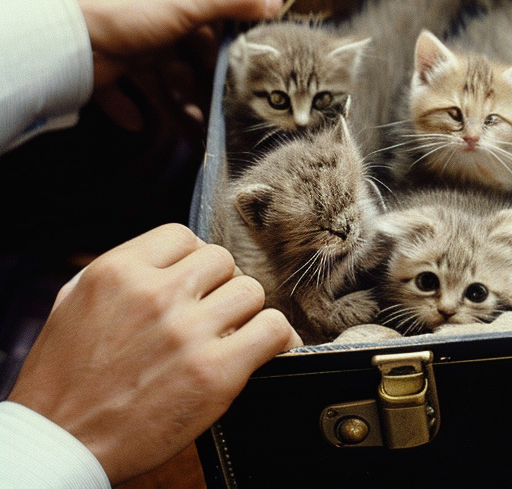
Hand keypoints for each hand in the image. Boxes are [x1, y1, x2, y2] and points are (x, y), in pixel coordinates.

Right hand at [8, 224, 300, 483]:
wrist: (62, 445)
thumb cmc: (63, 383)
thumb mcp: (73, 307)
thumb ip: (121, 277)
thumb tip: (168, 259)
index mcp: (116, 273)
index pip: (183, 237)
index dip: (192, 261)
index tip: (193, 284)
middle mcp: (155, 295)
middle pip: (223, 262)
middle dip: (219, 288)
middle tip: (209, 316)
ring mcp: (188, 332)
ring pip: (252, 291)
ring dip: (244, 314)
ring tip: (229, 336)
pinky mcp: (216, 371)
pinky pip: (274, 329)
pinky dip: (277, 338)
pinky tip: (266, 349)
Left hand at [67, 0, 282, 129]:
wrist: (65, 41)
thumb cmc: (130, 11)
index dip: (232, 22)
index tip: (248, 51)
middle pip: (195, 37)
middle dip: (204, 72)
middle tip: (223, 97)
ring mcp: (131, 27)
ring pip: (167, 66)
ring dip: (179, 96)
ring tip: (193, 122)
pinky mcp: (111, 56)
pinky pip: (129, 85)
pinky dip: (136, 105)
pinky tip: (141, 121)